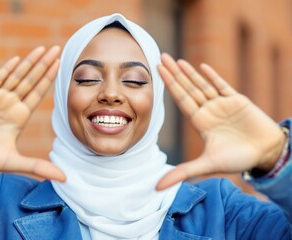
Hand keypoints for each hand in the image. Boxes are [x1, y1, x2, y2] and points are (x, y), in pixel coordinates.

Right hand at [0, 46, 65, 181]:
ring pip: (17, 76)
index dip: (50, 79)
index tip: (61, 66)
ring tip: (43, 49)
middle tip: (58, 49)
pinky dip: (7, 69)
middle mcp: (11, 104)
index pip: (39, 93)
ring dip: (30, 62)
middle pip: (32, 80)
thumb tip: (64, 178)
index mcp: (20, 116)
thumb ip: (38, 167)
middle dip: (45, 65)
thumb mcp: (13, 162)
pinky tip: (18, 59)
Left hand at [156, 53, 284, 189]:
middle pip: (187, 88)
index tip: (157, 72)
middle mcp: (208, 110)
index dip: (169, 86)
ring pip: (202, 84)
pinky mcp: (238, 100)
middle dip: (174, 73)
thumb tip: (157, 187)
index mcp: (200, 122)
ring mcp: (222, 104)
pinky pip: (222, 85)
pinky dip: (212, 76)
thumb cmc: (237, 160)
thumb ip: (182, 172)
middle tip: (160, 57)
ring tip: (176, 60)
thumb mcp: (207, 165)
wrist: (265, 154)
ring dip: (189, 72)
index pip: (180, 100)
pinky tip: (201, 67)